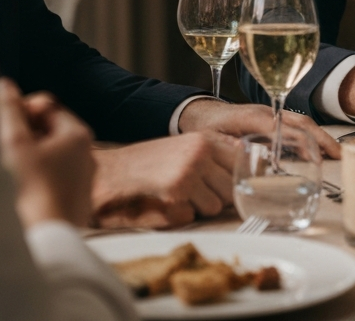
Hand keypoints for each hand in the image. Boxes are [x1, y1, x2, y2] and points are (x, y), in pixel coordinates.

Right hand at [0, 79, 94, 228]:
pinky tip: (25, 187)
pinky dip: (42, 175)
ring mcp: (85, 176)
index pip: (48, 106)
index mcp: (78, 134)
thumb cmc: (30, 188)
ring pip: (56, 154)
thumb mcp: (15, 144)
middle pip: (52, 130)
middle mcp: (89, 152)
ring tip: (14, 168)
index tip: (5, 122)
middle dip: (28, 132)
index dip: (24, 109)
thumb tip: (6, 86)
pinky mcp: (78, 197)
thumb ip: (10, 111)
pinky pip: (59, 175)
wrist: (47, 236)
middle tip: (6, 144)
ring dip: (34, 154)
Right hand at [91, 132, 235, 228]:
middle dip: (217, 197)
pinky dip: (180, 216)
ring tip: (177, 198)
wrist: (108, 172)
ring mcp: (190, 170)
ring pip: (216, 205)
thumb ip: (215, 152)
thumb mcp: (183, 148)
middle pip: (232, 188)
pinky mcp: (176, 191)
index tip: (231, 187)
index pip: (242, 161)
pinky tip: (164, 204)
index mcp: (205, 139)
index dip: (237, 178)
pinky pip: (194, 216)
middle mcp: (201, 151)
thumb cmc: (145, 163)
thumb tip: (246, 160)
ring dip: (199, 208)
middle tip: (193, 195)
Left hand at [178, 98, 340, 158]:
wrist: (200, 112)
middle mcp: (267, 112)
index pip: (287, 129)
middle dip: (322, 137)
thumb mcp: (215, 140)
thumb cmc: (207, 128)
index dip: (306, 143)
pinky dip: (309, 134)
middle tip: (339, 155)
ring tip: (335, 153)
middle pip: (301, 122)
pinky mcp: (271, 117)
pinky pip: (295, 124)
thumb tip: (255, 158)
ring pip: (301, 122)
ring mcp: (271, 113)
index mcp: (254, 118)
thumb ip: (233, 148)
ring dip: (319, 136)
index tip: (320, 157)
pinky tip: (316, 148)